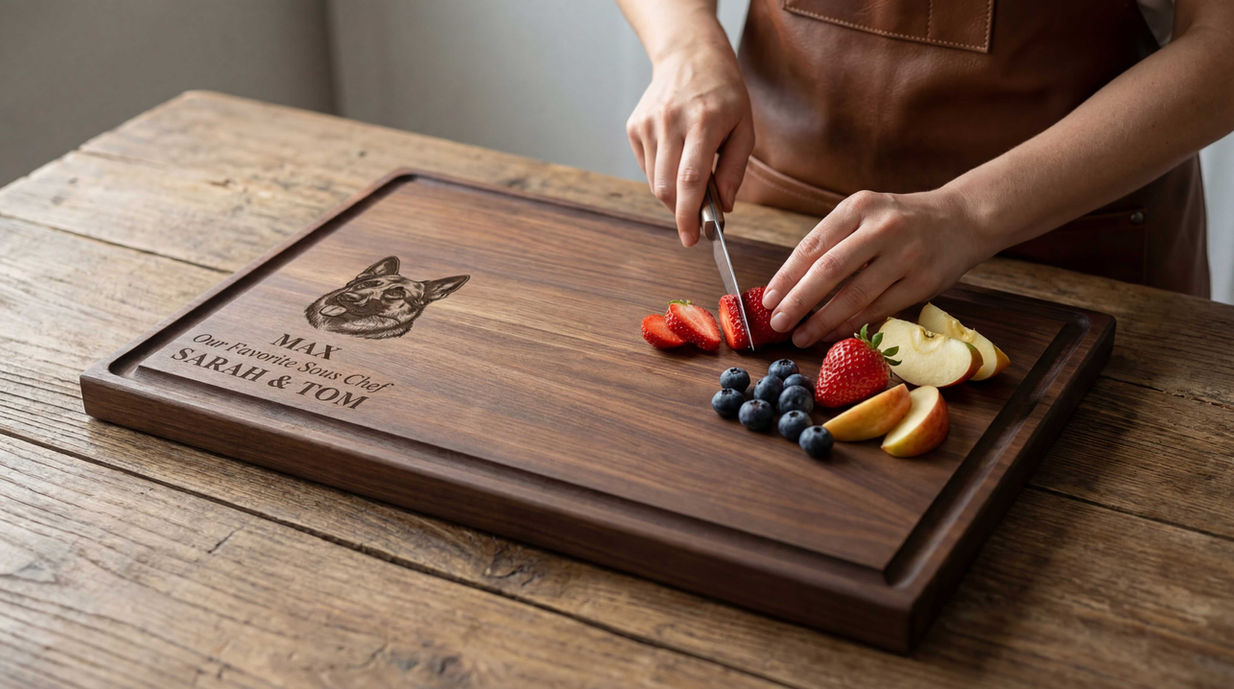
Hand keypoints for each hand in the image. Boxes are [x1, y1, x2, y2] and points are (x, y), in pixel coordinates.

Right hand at [626, 46, 753, 246]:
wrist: (689, 57)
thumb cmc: (723, 94)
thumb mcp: (744, 127)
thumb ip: (734, 169)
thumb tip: (724, 206)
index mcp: (704, 122)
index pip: (690, 179)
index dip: (689, 214)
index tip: (691, 238)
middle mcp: (671, 121)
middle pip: (666, 186)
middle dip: (680, 211)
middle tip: (697, 219)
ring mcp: (648, 123)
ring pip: (654, 181)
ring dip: (672, 194)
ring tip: (691, 179)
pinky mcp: (634, 127)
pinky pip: (647, 167)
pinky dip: (662, 176)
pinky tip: (676, 158)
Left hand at [761, 188, 992, 346]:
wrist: (962, 219)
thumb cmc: (900, 221)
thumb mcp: (866, 215)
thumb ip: (834, 242)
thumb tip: (789, 286)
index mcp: (858, 207)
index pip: (813, 245)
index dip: (786, 276)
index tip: (767, 300)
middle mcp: (882, 228)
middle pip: (829, 270)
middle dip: (798, 301)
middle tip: (777, 323)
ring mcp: (905, 255)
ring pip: (855, 295)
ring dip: (823, 321)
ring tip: (801, 336)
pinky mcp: (923, 282)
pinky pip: (879, 309)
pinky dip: (852, 325)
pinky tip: (833, 334)